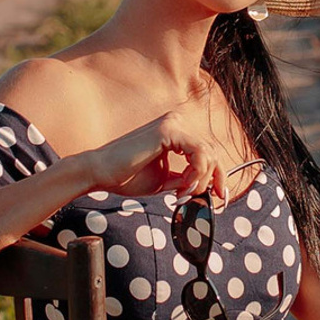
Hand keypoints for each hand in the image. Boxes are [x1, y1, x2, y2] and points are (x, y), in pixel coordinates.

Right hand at [67, 104, 231, 200]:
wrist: (101, 174)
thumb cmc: (127, 176)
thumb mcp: (165, 180)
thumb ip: (186, 179)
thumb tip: (207, 187)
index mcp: (176, 132)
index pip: (208, 151)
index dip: (218, 174)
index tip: (218, 195)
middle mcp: (177, 122)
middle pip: (212, 152)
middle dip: (209, 180)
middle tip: (192, 197)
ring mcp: (173, 123)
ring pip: (208, 153)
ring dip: (200, 179)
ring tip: (182, 192)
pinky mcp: (168, 129)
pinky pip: (198, 152)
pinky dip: (196, 172)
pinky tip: (182, 184)